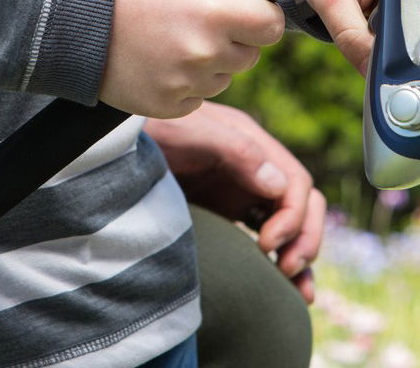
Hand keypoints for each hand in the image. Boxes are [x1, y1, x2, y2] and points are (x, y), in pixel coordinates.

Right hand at [100, 0, 284, 118]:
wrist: (78, 19)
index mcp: (217, 10)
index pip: (273, 27)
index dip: (261, 17)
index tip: (244, 12)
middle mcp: (205, 52)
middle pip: (250, 55)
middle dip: (234, 40)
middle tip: (197, 22)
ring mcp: (186, 83)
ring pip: (224, 78)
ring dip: (209, 63)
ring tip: (173, 40)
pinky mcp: (167, 106)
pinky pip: (198, 98)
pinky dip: (186, 84)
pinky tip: (161, 62)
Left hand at [145, 102, 325, 302]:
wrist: (115, 142)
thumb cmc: (151, 129)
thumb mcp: (189, 130)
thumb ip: (235, 150)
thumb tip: (278, 185)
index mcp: (254, 145)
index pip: (296, 184)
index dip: (292, 217)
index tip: (267, 243)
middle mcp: (256, 169)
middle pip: (304, 206)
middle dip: (304, 238)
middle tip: (285, 268)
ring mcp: (244, 192)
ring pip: (292, 225)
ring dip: (301, 256)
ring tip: (297, 291)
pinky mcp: (230, 211)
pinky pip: (268, 238)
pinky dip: (282, 263)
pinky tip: (291, 291)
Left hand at [300, 0, 419, 74]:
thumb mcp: (330, 3)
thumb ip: (353, 40)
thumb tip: (377, 74)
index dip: (413, 46)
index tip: (388, 55)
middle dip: (410, 33)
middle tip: (374, 26)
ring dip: (413, 21)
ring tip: (378, 9)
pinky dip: (414, 9)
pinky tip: (389, 0)